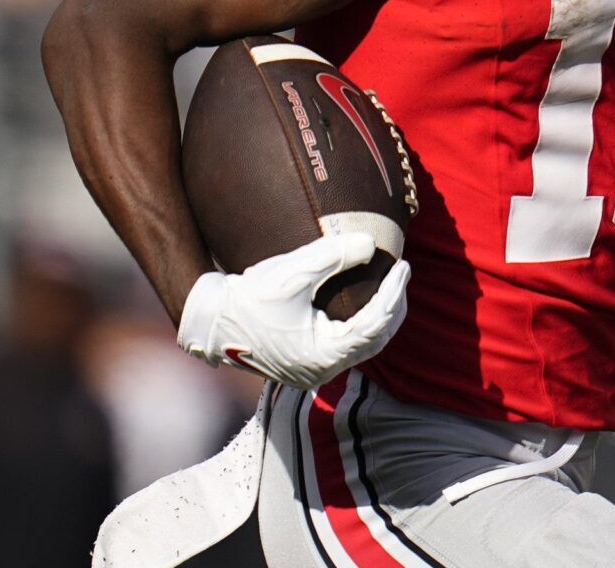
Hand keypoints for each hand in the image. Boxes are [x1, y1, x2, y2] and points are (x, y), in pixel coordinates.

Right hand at [176, 233, 409, 388]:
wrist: (210, 321)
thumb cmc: (247, 298)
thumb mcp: (291, 273)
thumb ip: (331, 257)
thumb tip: (370, 244)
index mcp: (323, 356)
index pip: (374, 325)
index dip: (393, 294)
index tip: (403, 266)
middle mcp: (323, 370)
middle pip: (377, 340)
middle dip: (393, 306)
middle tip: (401, 272)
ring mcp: (315, 369)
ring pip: (364, 345)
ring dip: (380, 316)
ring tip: (389, 284)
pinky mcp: (307, 361)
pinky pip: (347, 344)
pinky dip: (362, 322)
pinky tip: (363, 300)